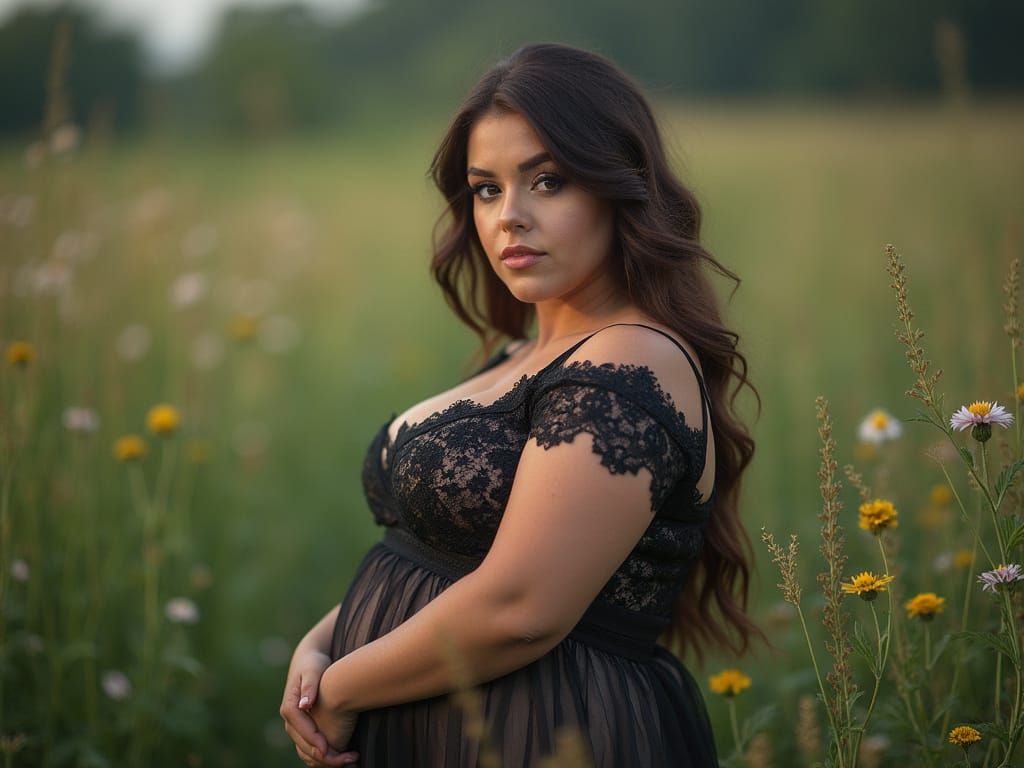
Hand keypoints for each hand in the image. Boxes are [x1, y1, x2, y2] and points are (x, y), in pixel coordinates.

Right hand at [281, 648, 358, 766]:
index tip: (328, 749)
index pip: (299, 728)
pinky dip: (325, 756)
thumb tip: (304, 704)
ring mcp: (296, 726)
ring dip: (325, 759)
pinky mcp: (305, 728)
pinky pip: (312, 748)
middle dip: (323, 755)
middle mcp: (290, 720)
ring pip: (306, 750)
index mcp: (290, 706)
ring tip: (349, 759)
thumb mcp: (313, 670)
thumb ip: (309, 685)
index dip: (313, 740)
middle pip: (302, 744)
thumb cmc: (313, 663)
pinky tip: (344, 756)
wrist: (309, 661)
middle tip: (346, 759)